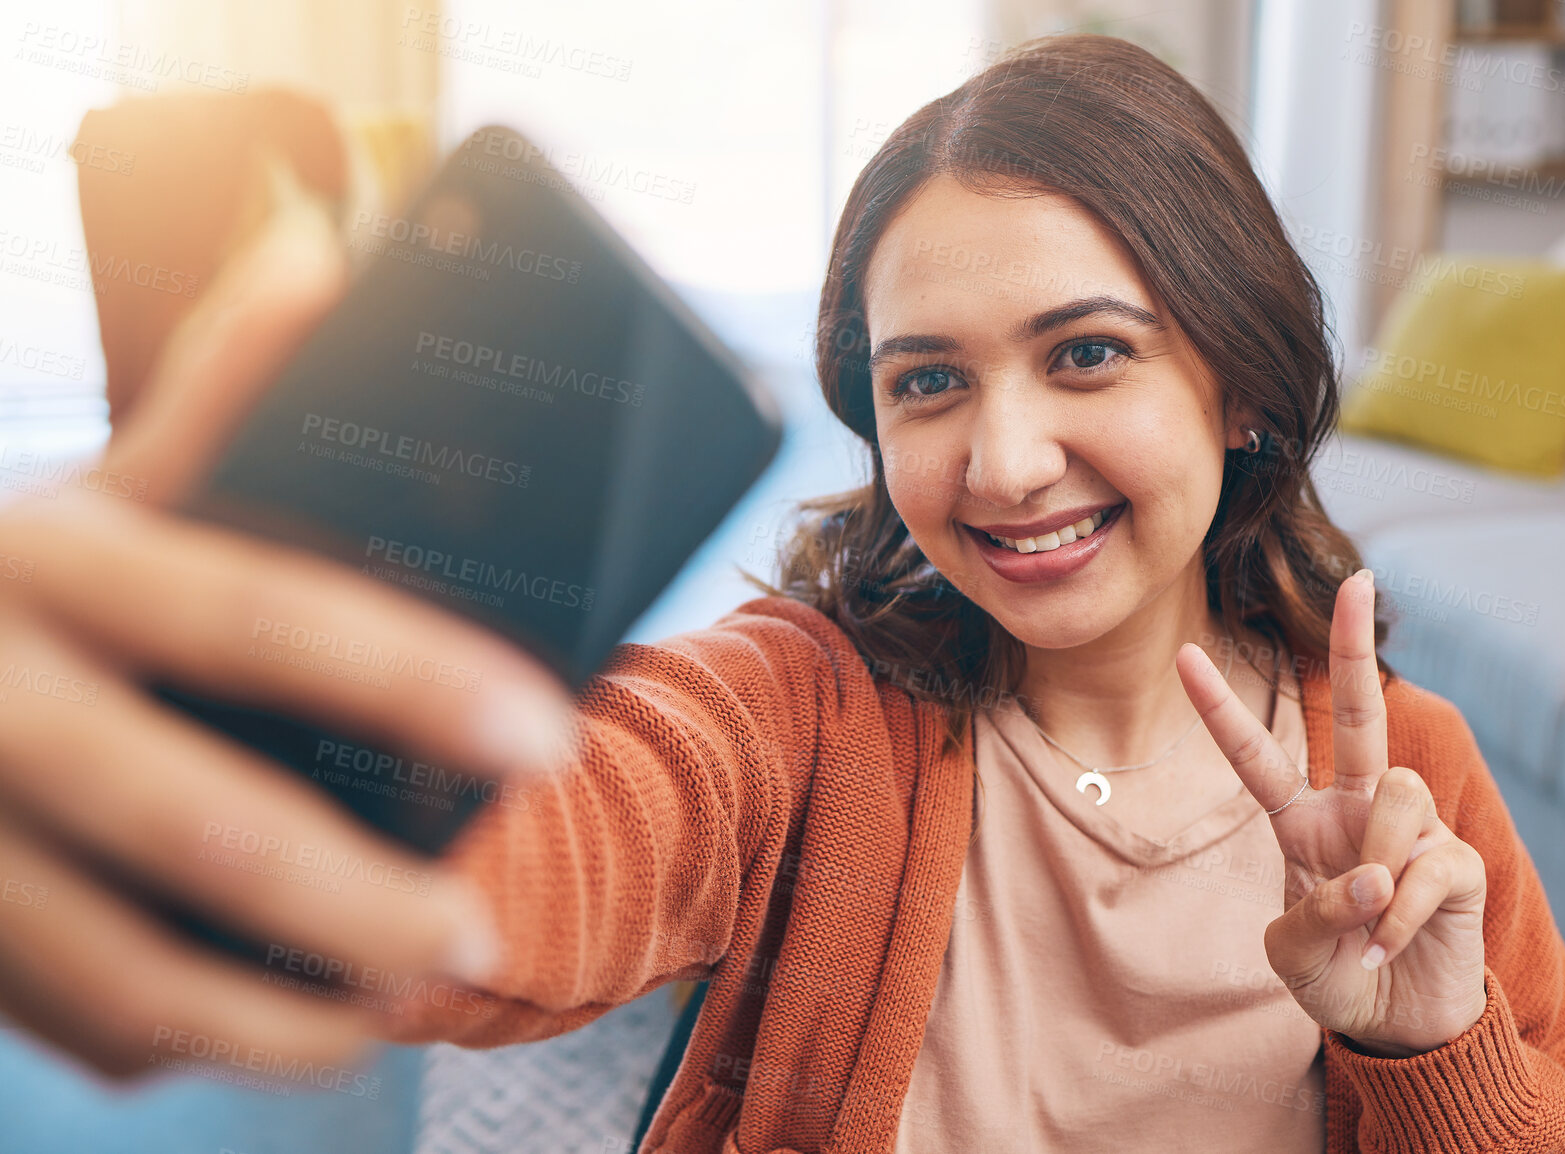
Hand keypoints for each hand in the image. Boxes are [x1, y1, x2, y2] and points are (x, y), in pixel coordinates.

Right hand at [0, 197, 571, 1077]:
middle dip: (356, 901)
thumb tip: (328, 254)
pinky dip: (185, 1043)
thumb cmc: (10, 583)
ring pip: (122, 968)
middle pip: (198, 821)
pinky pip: (69, 1021)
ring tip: (393, 1007)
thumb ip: (214, 390)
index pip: (264, 617)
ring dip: (281, 1012)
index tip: (549, 735)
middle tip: (480, 935)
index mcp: (63, 562)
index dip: (414, 679)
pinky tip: (274, 1036)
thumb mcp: (94, 485)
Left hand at [1175, 569, 1487, 1056]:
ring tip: (1368, 924)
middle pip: (1358, 712)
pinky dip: (1401, 915)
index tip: (1182, 655)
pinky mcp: (1457, 863)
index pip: (1257, 755)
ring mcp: (1411, 831)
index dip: (1221, 708)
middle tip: (1362, 578)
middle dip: (1357, 644)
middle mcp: (1358, 809)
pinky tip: (1389, 946)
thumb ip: (1312, 912)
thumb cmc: (1336, 976)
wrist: (1397, 1027)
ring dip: (1375, 867)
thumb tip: (1375, 875)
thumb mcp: (1292, 954)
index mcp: (1302, 820)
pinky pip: (1426, 865)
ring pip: (1397, 794)